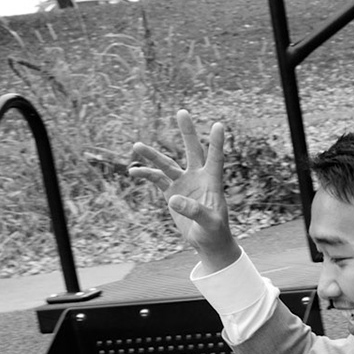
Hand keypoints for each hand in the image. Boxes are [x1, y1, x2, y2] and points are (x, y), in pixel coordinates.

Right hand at [128, 109, 238, 272]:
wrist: (207, 242)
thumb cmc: (214, 232)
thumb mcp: (208, 224)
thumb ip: (194, 211)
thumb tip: (173, 199)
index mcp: (212, 182)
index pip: (215, 159)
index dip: (217, 143)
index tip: (220, 125)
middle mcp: (198, 177)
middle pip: (192, 150)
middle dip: (187, 132)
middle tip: (182, 111)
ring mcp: (183, 183)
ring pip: (167, 164)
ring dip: (152, 155)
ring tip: (136, 146)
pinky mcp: (171, 192)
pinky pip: (156, 179)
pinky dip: (145, 175)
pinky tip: (133, 172)